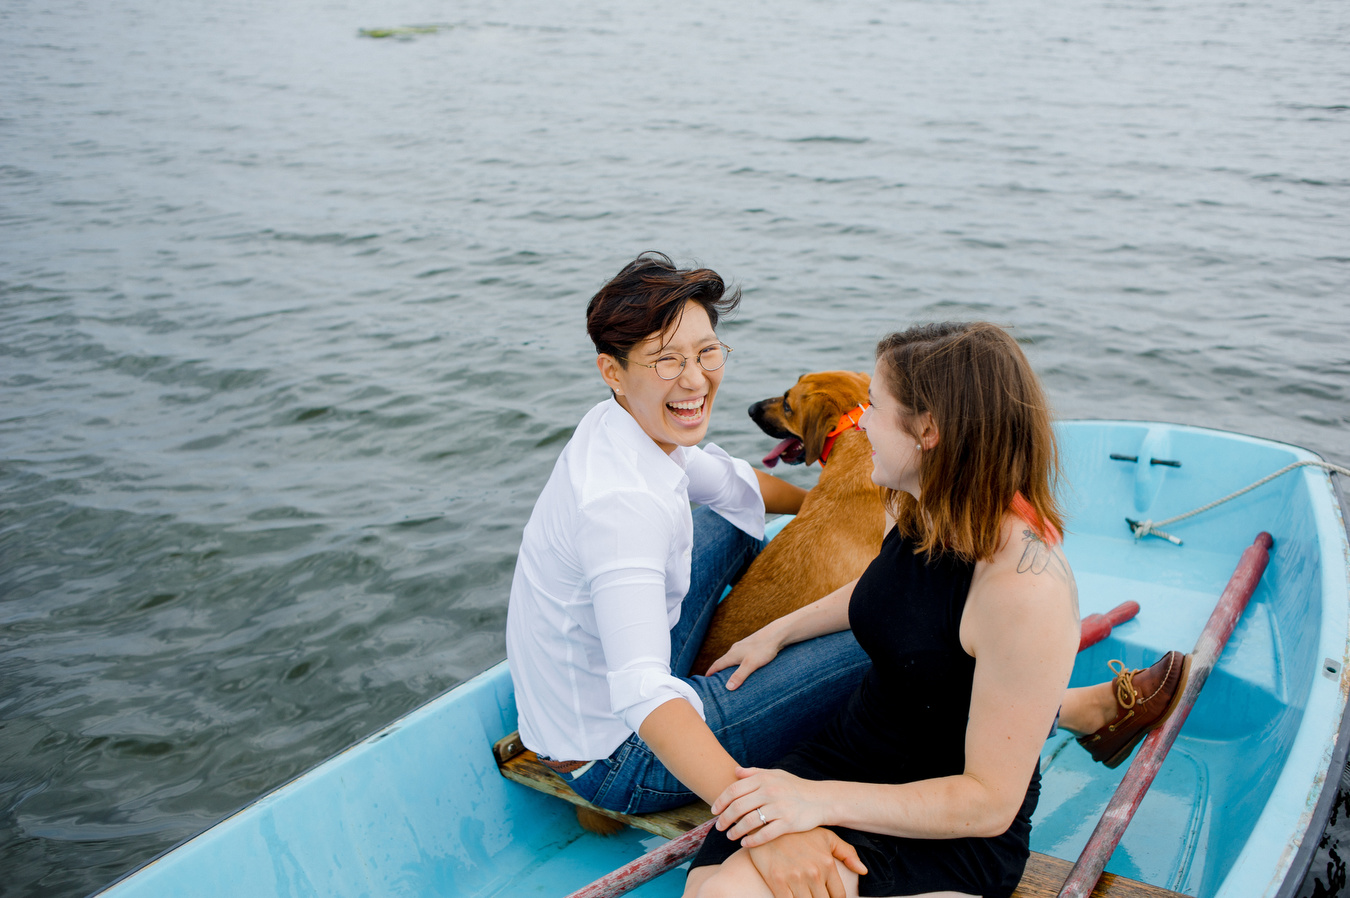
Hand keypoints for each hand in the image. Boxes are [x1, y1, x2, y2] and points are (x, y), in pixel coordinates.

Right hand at [705, 626, 783, 687]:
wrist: (776, 634)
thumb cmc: (763, 648)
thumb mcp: (751, 664)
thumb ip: (739, 675)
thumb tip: (727, 687)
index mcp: (733, 654)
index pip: (717, 664)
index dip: (711, 672)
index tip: (705, 679)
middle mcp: (736, 649)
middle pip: (724, 661)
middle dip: (719, 670)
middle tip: (715, 680)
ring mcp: (743, 647)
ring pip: (733, 658)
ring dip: (729, 667)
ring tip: (729, 675)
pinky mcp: (752, 646)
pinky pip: (741, 657)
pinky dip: (738, 663)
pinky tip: (744, 666)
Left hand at [713, 767, 822, 846]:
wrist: (820, 800)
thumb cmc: (794, 787)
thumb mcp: (775, 774)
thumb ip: (754, 773)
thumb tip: (735, 771)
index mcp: (764, 779)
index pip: (734, 790)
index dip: (721, 801)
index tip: (714, 810)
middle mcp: (770, 792)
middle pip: (738, 807)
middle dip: (724, 818)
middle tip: (718, 826)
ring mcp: (780, 808)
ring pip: (749, 822)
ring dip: (736, 831)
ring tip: (729, 836)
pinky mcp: (788, 823)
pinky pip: (765, 834)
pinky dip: (752, 840)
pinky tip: (744, 843)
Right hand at [746, 828, 866, 897]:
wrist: (766, 823)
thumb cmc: (798, 831)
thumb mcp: (825, 837)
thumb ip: (847, 853)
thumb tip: (863, 871)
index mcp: (827, 864)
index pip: (838, 895)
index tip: (827, 895)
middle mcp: (813, 873)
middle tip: (814, 893)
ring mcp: (795, 879)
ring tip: (804, 893)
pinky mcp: (777, 882)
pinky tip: (791, 895)